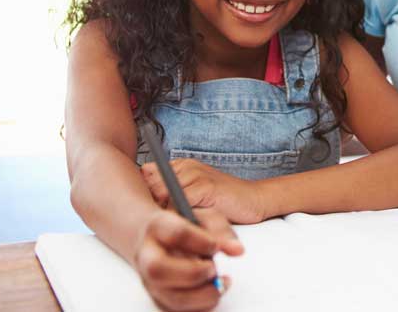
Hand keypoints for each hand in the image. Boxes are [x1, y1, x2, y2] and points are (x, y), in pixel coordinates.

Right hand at [133, 208, 243, 311]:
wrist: (155, 238)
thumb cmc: (184, 226)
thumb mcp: (204, 218)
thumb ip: (221, 231)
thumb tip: (237, 250)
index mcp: (158, 226)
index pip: (177, 234)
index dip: (202, 242)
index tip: (216, 247)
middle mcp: (147, 255)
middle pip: (158, 269)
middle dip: (193, 273)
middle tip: (214, 269)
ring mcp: (149, 279)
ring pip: (167, 296)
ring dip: (201, 295)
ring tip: (220, 284)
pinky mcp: (157, 297)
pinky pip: (176, 310)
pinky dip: (200, 306)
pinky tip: (212, 294)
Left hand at [141, 158, 267, 223]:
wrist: (254, 199)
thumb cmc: (224, 202)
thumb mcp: (194, 196)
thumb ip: (172, 196)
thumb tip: (142, 212)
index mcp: (181, 166)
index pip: (145, 176)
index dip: (142, 196)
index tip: (144, 214)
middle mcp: (185, 166)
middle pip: (149, 187)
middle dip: (148, 208)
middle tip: (154, 226)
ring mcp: (196, 174)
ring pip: (161, 196)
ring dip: (161, 216)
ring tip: (167, 231)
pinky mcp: (206, 186)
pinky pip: (179, 204)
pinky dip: (177, 219)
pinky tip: (183, 229)